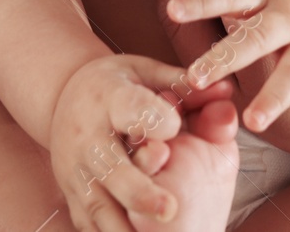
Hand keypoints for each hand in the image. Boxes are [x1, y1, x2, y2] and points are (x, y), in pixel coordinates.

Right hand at [47, 51, 227, 229]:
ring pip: (98, 204)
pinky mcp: (72, 195)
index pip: (131, 109)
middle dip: (139, 191)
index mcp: (110, 99)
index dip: (154, 120)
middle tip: (169, 209)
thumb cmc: (117, 85)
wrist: (63, 98)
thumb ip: (184, 85)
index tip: (176, 128)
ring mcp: (77, 170)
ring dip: (123, 227)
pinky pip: (88, 223)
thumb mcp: (145, 73)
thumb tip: (227, 90)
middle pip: (112, 168)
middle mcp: (89, 137)